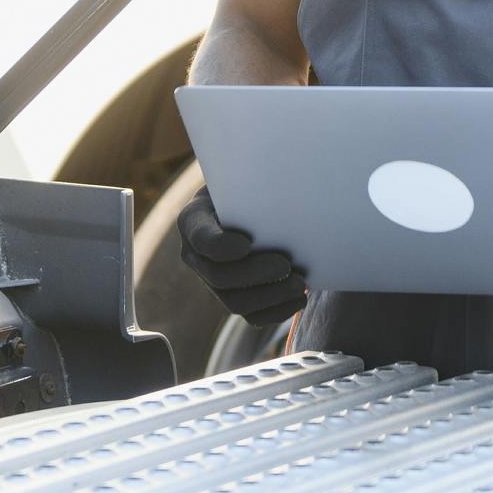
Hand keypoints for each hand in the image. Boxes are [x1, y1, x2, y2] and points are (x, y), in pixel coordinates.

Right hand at [176, 189, 307, 325]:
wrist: (252, 204)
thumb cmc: (248, 185)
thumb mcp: (244, 176)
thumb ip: (253, 182)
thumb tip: (284, 179)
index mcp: (192, 221)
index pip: (201, 239)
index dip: (221, 246)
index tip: (247, 243)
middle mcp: (196, 255)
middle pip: (219, 276)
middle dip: (256, 274)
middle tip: (287, 265)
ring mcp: (212, 280)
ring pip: (235, 302)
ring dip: (270, 296)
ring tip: (300, 283)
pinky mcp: (233, 297)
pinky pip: (251, 316)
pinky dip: (277, 311)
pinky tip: (299, 299)